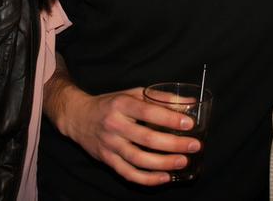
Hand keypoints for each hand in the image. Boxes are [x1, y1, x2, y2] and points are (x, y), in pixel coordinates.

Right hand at [53, 85, 200, 185]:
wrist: (78, 117)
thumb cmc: (110, 104)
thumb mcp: (132, 94)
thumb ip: (159, 98)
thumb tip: (189, 104)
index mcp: (121, 104)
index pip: (148, 112)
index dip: (169, 120)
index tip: (189, 124)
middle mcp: (114, 125)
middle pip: (147, 139)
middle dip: (173, 144)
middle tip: (194, 146)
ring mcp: (110, 145)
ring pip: (139, 159)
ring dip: (164, 163)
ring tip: (183, 162)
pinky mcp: (107, 160)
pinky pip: (128, 173)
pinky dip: (147, 179)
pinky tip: (164, 177)